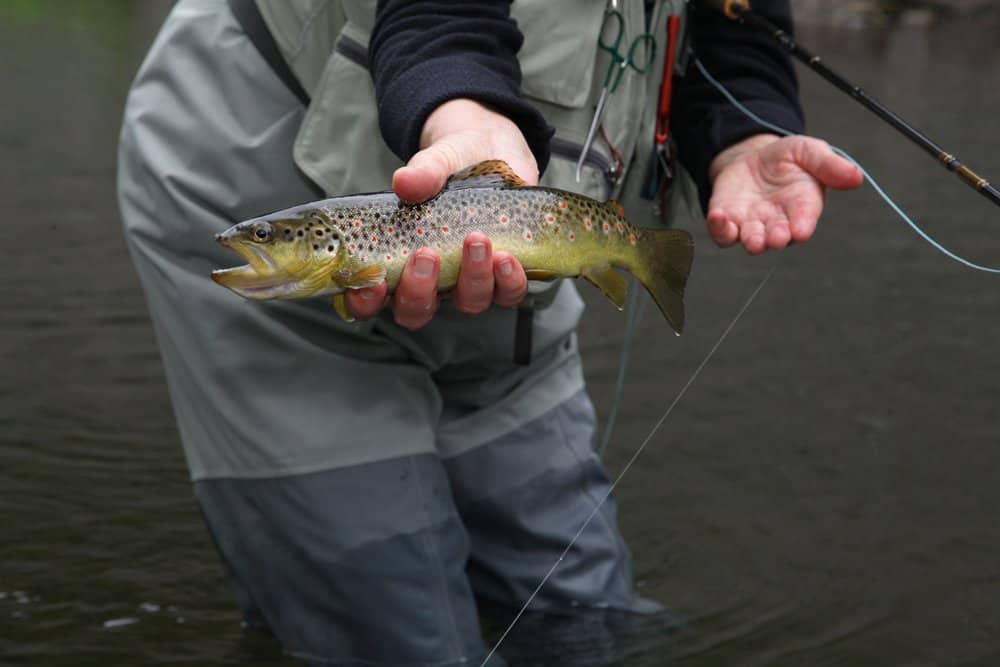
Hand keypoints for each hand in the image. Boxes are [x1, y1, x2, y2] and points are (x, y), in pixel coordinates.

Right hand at [346, 99, 532, 328]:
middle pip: (416, 311)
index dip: (367, 302)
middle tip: (426, 253)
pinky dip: (509, 281)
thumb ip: (422, 173)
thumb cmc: (453, 162)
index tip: (376, 282)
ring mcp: (469, 281)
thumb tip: (403, 181)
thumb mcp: (437, 161)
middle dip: (420, 291)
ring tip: (476, 240)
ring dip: (472, 279)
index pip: (369, 300)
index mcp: (397, 260)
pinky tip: (507, 258)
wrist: (495, 151)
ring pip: (467, 303)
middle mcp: (431, 281)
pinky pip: (508, 294)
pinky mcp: (505, 276)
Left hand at [706, 134, 863, 254]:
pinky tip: (718, 216)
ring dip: (751, 240)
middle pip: (778, 236)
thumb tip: (856, 177)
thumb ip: (829, 165)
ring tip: (751, 238)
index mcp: (802, 206)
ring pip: (751, 240)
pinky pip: (723, 233)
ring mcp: (752, 224)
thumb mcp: (809, 151)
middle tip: (776, 237)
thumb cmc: (786, 159)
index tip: (802, 230)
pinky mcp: (728, 221)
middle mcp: (778, 221)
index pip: (804, 219)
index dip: (803, 225)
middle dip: (777, 237)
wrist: (752, 158)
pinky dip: (720, 228)